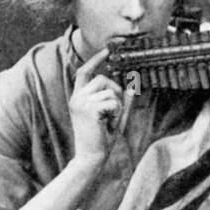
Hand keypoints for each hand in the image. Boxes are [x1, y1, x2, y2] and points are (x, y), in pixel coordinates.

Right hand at [68, 47, 126, 166]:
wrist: (90, 158)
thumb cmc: (100, 141)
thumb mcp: (114, 118)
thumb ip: (123, 103)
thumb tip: (132, 87)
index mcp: (78, 98)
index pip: (85, 72)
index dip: (95, 60)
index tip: (106, 51)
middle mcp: (77, 97)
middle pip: (103, 79)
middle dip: (115, 92)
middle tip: (112, 113)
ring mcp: (81, 102)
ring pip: (111, 91)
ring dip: (116, 106)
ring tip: (108, 121)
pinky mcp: (89, 108)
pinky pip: (113, 102)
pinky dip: (116, 113)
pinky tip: (107, 124)